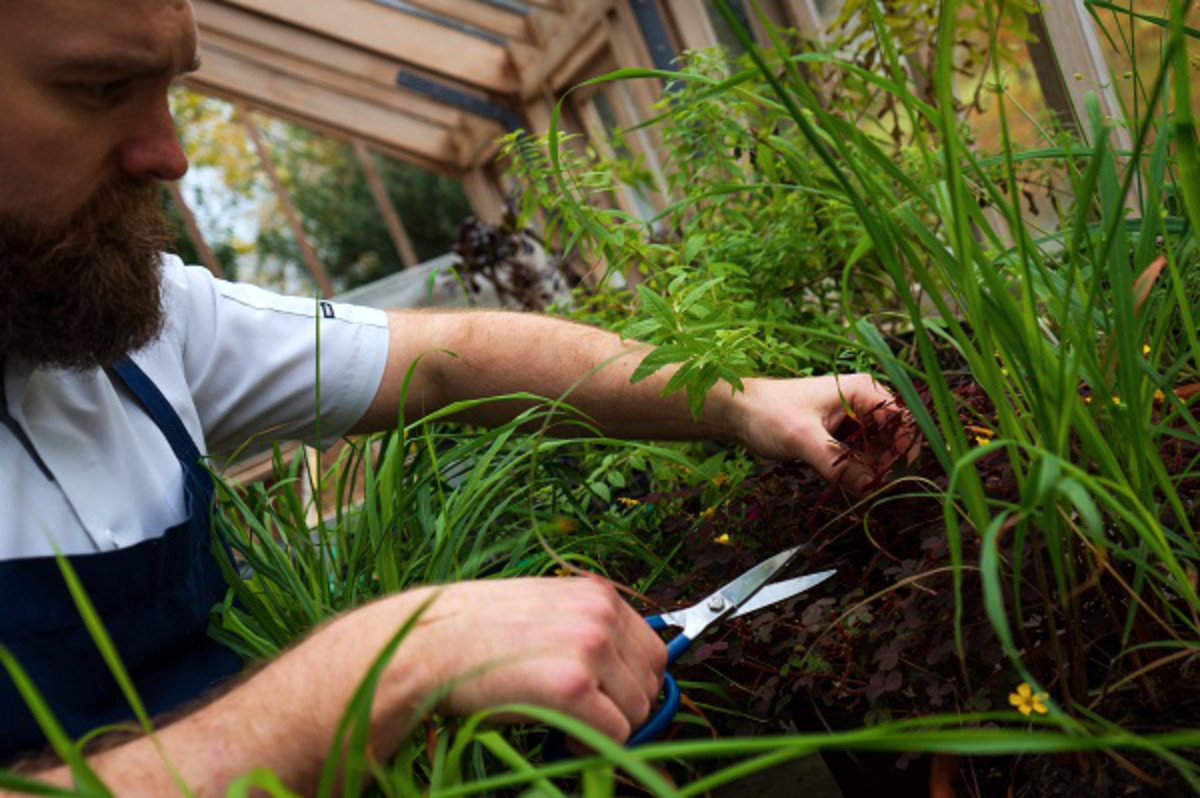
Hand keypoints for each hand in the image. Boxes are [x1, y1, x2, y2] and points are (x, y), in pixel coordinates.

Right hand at [375, 577, 666, 741]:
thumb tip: (624, 675)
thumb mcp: (544, 613)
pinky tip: (560, 738)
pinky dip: (592, 746)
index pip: (654, 651)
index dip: (633, 684)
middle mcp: (601, 614)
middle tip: (582, 718)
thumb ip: (586, 631)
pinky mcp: (573, 684)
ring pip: (636, 712)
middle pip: (650, 684)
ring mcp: (589, 646)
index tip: (607, 701)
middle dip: (622, 709)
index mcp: (597, 594)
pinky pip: (615, 733)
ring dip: (607, 729)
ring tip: (564, 722)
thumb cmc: (477, 634)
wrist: (428, 643)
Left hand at [728, 373, 909, 492]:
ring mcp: (851, 420)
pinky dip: (856, 471)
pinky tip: (845, 483)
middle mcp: (862, 403)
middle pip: (893, 437)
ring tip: (855, 487)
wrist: (738, 412)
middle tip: (870, 488)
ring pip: (877, 451)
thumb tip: (869, 488)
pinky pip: (859, 457)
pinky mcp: (839, 436)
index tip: (890, 475)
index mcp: (861, 391)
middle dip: (885, 463)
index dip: (902, 447)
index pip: (901, 419)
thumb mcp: (802, 438)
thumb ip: (836, 463)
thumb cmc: (768, 413)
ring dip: (870, 471)